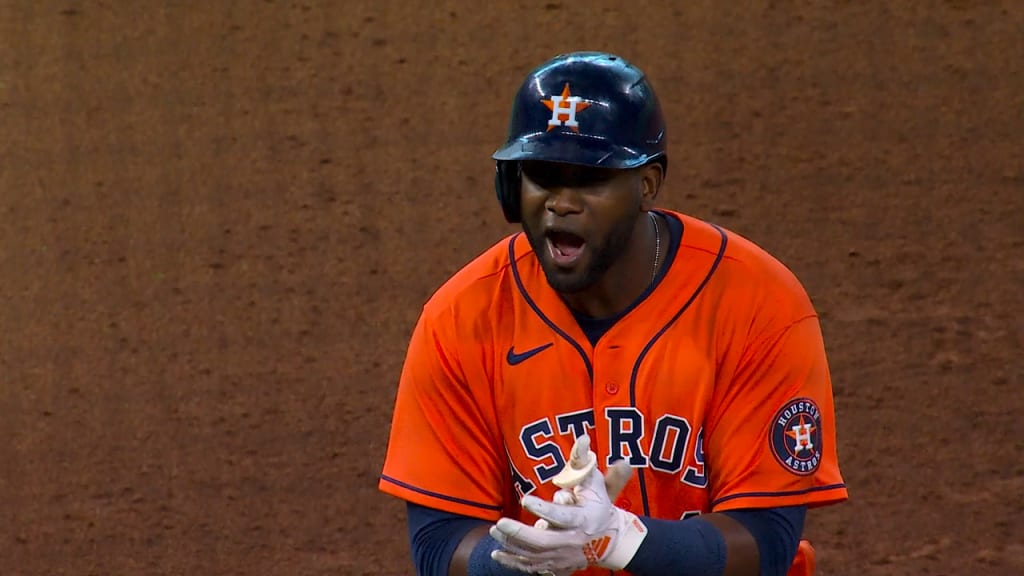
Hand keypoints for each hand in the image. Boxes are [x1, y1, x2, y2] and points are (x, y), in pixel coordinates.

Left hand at [489, 435, 647, 572]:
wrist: (610, 540)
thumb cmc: (598, 505)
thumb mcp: (594, 482)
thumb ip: (584, 462)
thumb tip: (582, 438)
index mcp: (583, 520)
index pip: (562, 517)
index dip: (544, 509)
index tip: (526, 500)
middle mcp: (572, 541)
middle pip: (543, 542)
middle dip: (519, 533)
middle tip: (500, 523)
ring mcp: (563, 556)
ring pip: (534, 556)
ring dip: (512, 545)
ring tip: (495, 530)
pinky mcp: (556, 566)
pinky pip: (531, 568)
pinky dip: (513, 563)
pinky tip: (497, 554)